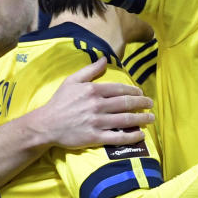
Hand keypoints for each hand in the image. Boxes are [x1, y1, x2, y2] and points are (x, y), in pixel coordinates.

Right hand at [27, 58, 154, 147]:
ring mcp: (96, 122)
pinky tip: (141, 134)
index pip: (119, 89)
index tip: (141, 93)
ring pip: (125, 120)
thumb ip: (90, 70)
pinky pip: (117, 137)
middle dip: (142, 104)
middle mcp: (97, 105)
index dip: (133, 91)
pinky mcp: (94, 137)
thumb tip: (105, 59)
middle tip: (151, 104)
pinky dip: (131, 136)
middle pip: (125, 104)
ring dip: (141, 119)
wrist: (45, 125)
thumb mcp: (72, 81)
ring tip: (151, 118)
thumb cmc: (59, 102)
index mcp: (93, 90)